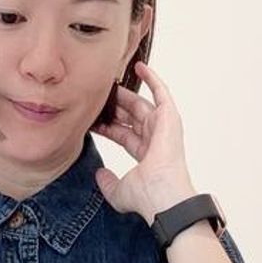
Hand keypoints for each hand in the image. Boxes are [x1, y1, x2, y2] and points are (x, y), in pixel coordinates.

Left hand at [92, 59, 195, 223]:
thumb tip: (99, 175)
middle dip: (115, 107)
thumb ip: (107, 183)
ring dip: (126, 93)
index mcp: (145, 155)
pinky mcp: (169, 117)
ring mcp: (163, 127)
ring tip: (110, 81)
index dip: (108, 126)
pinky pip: (161, 92)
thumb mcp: (118, 192)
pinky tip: (139, 66)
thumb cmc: (146, 196)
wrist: (161, 194)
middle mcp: (155, 139)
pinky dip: (152, 78)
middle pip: (131, 117)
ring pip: (141, 104)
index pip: (123, 135)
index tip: (92, 118)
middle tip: (98, 97)